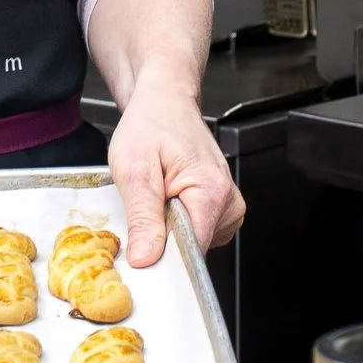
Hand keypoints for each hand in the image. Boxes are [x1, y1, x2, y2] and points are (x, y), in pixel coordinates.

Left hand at [107, 82, 244, 265]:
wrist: (164, 103)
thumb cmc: (151, 125)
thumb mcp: (134, 170)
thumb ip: (143, 218)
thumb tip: (146, 259)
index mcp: (212, 193)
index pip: (193, 252)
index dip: (163, 256)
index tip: (142, 250)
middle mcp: (228, 202)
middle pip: (193, 250)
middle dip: (162, 238)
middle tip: (145, 203)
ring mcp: (227, 207)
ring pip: (193, 244)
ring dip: (168, 228)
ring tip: (158, 194)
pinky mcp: (220, 209)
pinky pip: (195, 233)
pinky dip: (175, 223)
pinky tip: (167, 198)